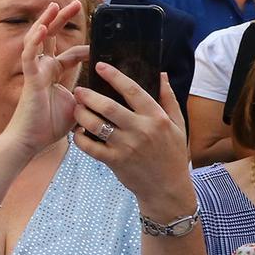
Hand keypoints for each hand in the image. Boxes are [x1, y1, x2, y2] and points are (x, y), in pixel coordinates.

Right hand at [0, 0, 87, 156]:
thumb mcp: (78, 105)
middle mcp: (43, 68)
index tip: (100, 46)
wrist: (32, 141)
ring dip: (47, 21)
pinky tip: (43, 27)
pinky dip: (35, 40)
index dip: (86, 48)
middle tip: (75, 3)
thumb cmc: (50, 126)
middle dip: (63, 20)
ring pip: (39, 39)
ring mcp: (35, 71)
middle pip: (53, 38)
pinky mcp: (30, 77)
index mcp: (54, 75)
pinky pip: (30, 55)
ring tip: (55, 5)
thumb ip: (88, 93)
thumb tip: (107, 90)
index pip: (71, 54)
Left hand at [72, 67, 194, 218]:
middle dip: (89, 96)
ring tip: (76, 108)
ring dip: (81, 114)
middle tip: (78, 90)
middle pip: (108, 106)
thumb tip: (161, 74)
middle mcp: (141, 130)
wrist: (167, 188)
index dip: (114, 76)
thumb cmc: (173, 153)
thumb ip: (168, 99)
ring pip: (96, 125)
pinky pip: (90, 147)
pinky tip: (78, 132)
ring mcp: (126, 147)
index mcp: (156, 118)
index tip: (99, 66)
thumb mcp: (178, 125)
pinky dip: (80, 138)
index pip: (133, 90)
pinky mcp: (114, 161)